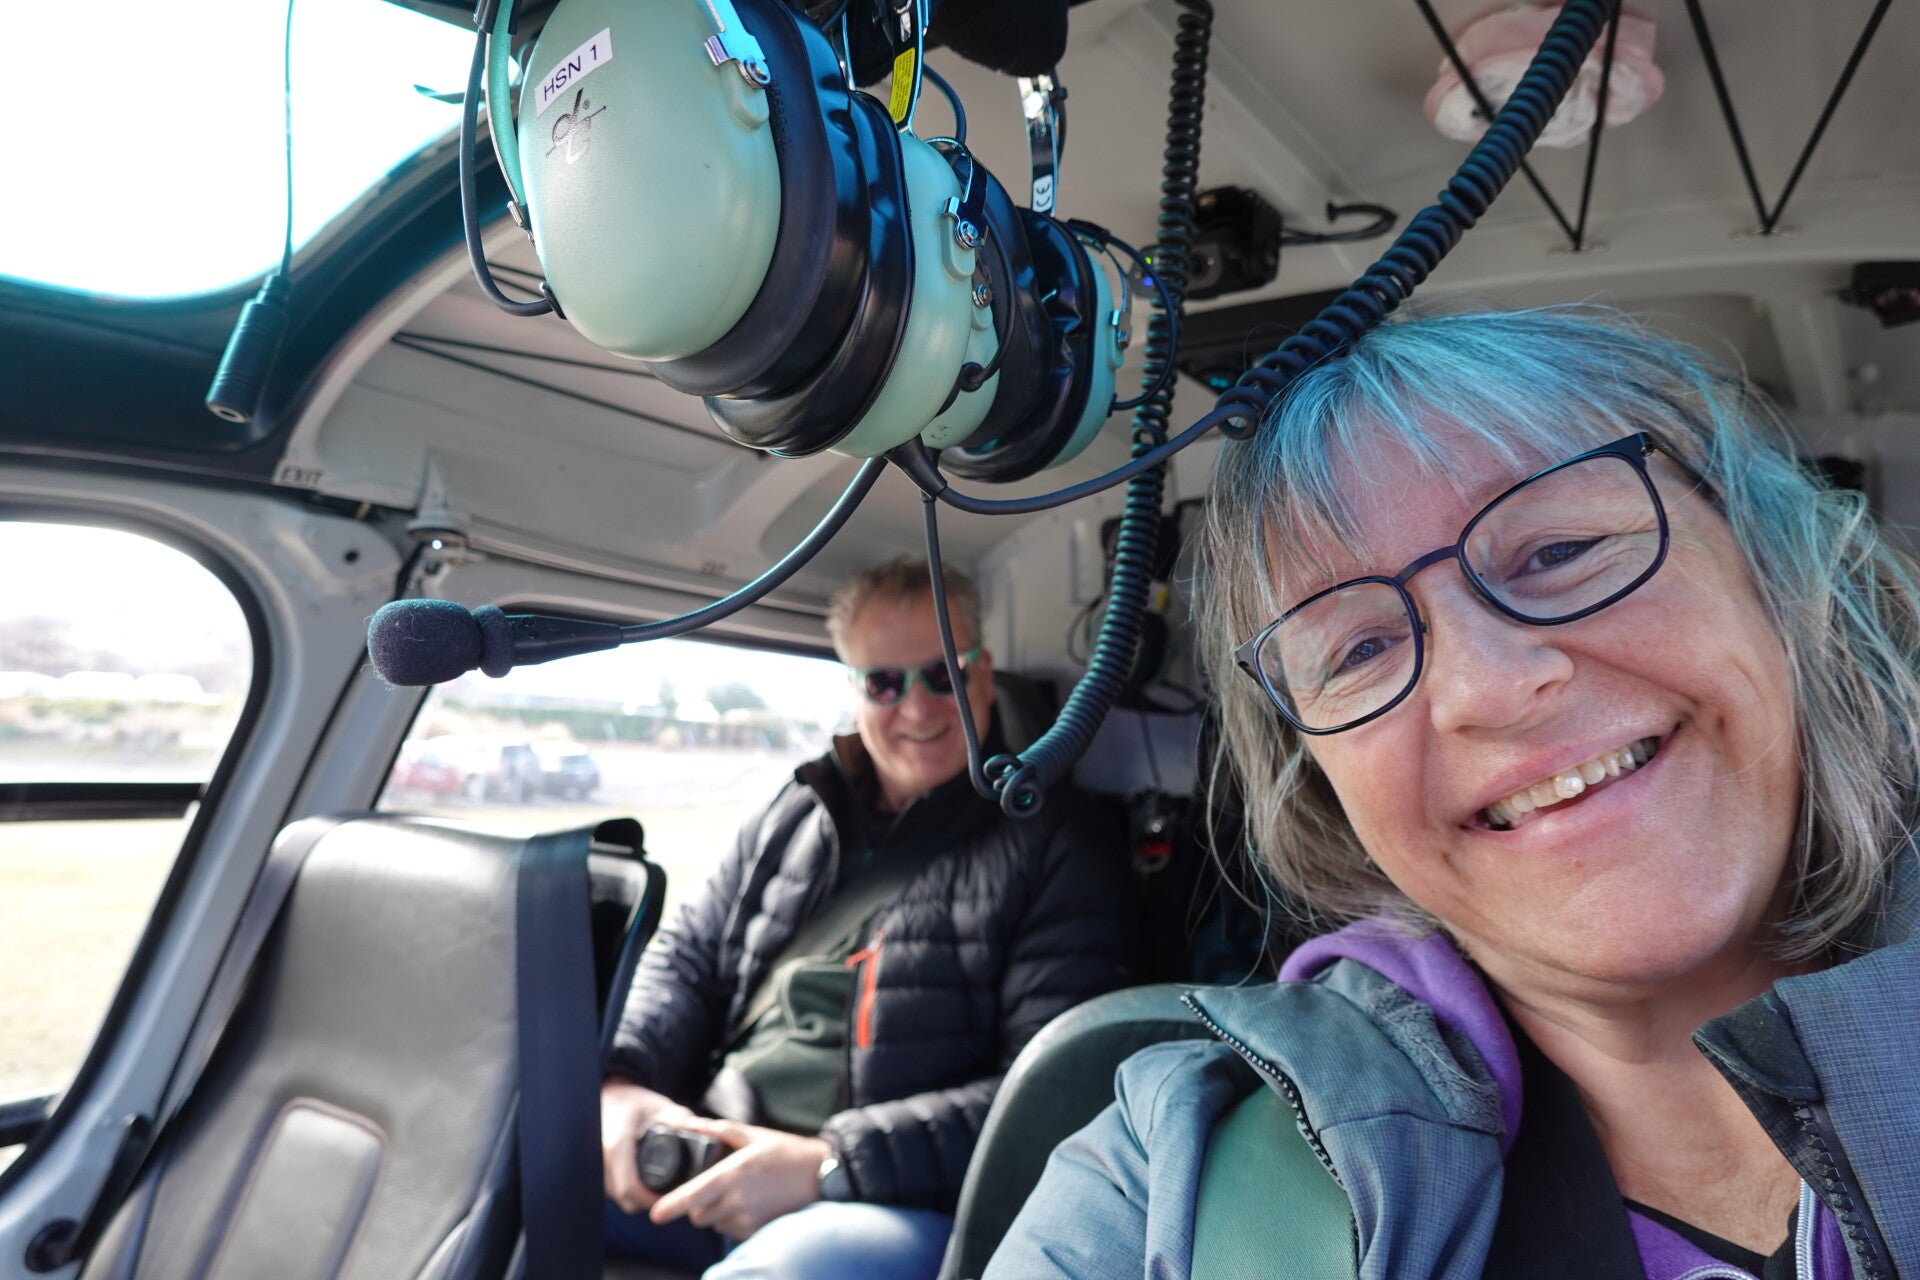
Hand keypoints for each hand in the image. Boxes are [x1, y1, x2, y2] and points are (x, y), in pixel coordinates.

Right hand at [601, 1077, 695, 1213]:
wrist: (608, 1097)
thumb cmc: (635, 1102)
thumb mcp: (661, 1106)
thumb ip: (681, 1120)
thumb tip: (703, 1132)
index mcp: (616, 1145)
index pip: (630, 1187)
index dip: (653, 1199)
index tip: (675, 1197)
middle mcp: (603, 1161)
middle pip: (627, 1198)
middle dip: (652, 1201)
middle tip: (676, 1194)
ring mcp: (599, 1168)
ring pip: (621, 1198)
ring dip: (641, 1198)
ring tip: (664, 1187)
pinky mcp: (600, 1172)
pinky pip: (616, 1192)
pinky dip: (633, 1192)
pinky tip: (648, 1183)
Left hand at [648, 1117, 832, 1239]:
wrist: (821, 1175)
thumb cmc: (787, 1152)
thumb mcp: (754, 1135)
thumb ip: (721, 1131)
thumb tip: (693, 1123)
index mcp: (732, 1175)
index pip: (692, 1196)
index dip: (670, 1207)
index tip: (655, 1214)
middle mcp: (737, 1200)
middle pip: (698, 1215)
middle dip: (696, 1206)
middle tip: (709, 1189)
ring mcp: (747, 1218)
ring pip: (714, 1224)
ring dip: (714, 1213)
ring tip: (733, 1194)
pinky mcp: (756, 1229)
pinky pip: (731, 1231)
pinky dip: (731, 1220)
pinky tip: (747, 1204)